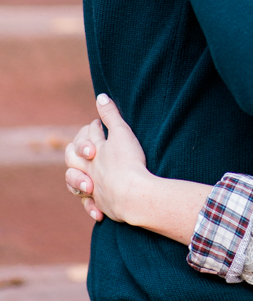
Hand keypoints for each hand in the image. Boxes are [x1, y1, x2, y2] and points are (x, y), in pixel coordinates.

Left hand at [65, 94, 150, 223]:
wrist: (132, 196)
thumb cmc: (128, 162)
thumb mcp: (121, 133)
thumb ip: (110, 115)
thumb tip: (100, 96)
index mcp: (93, 150)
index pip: (88, 134)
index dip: (94, 127)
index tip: (100, 123)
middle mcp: (89, 168)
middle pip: (72, 157)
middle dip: (77, 149)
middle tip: (88, 148)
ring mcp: (93, 187)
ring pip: (74, 182)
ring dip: (77, 178)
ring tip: (86, 174)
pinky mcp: (101, 203)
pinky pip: (89, 204)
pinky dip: (91, 203)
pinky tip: (96, 202)